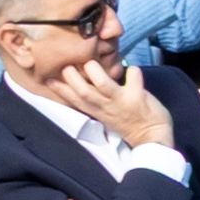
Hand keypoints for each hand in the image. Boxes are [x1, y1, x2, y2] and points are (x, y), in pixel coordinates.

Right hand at [46, 56, 172, 152]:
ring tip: (91, 62)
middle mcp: (106, 107)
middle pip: (84, 93)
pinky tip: (132, 67)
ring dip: (96, 73)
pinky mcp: (137, 98)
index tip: (47, 78)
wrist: (152, 137)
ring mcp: (121, 103)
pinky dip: (133, 72)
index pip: (75, 101)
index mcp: (97, 111)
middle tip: (65, 65)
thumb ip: (97, 99)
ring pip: (103, 87)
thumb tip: (87, 80)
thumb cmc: (129, 122)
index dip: (60, 90)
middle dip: (72, 79)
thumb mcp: (107, 114)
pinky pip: (133, 81)